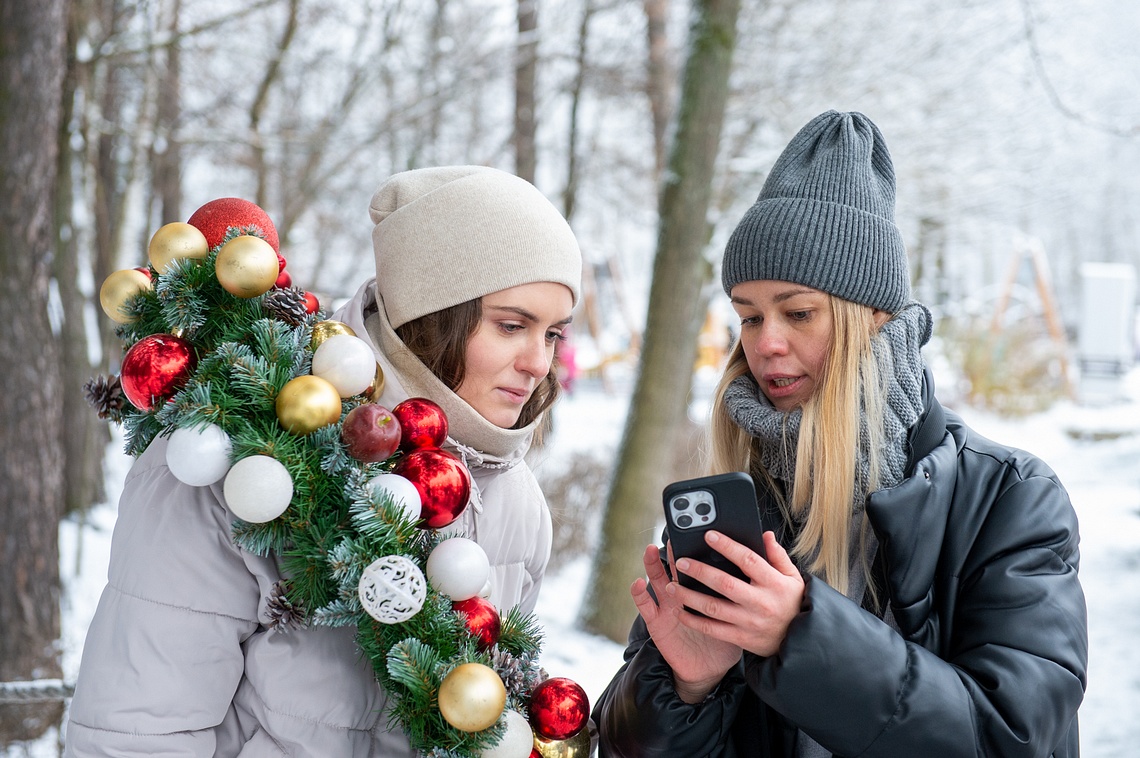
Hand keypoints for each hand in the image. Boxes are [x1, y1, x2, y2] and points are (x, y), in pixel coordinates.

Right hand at [630, 543, 742, 702]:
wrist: (710, 670)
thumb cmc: (726, 637)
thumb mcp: (740, 613)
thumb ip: (746, 589)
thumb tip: (758, 568)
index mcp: (703, 590)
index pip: (700, 564)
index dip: (697, 548)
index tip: (697, 531)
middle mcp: (683, 594)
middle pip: (676, 568)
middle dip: (672, 552)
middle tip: (672, 535)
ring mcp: (668, 607)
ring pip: (658, 582)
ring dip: (652, 566)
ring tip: (650, 550)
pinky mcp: (657, 624)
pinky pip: (646, 608)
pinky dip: (640, 595)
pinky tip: (638, 583)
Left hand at [667, 531, 803, 657]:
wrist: (801, 640)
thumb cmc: (793, 603)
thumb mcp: (793, 577)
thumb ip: (777, 556)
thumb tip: (765, 535)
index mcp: (773, 583)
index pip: (748, 560)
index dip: (728, 547)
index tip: (709, 536)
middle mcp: (760, 602)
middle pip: (725, 584)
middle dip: (700, 571)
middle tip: (681, 562)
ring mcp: (749, 622)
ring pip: (714, 608)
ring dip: (690, 596)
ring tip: (672, 586)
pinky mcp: (741, 638)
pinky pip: (713, 629)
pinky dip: (694, 621)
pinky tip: (680, 611)